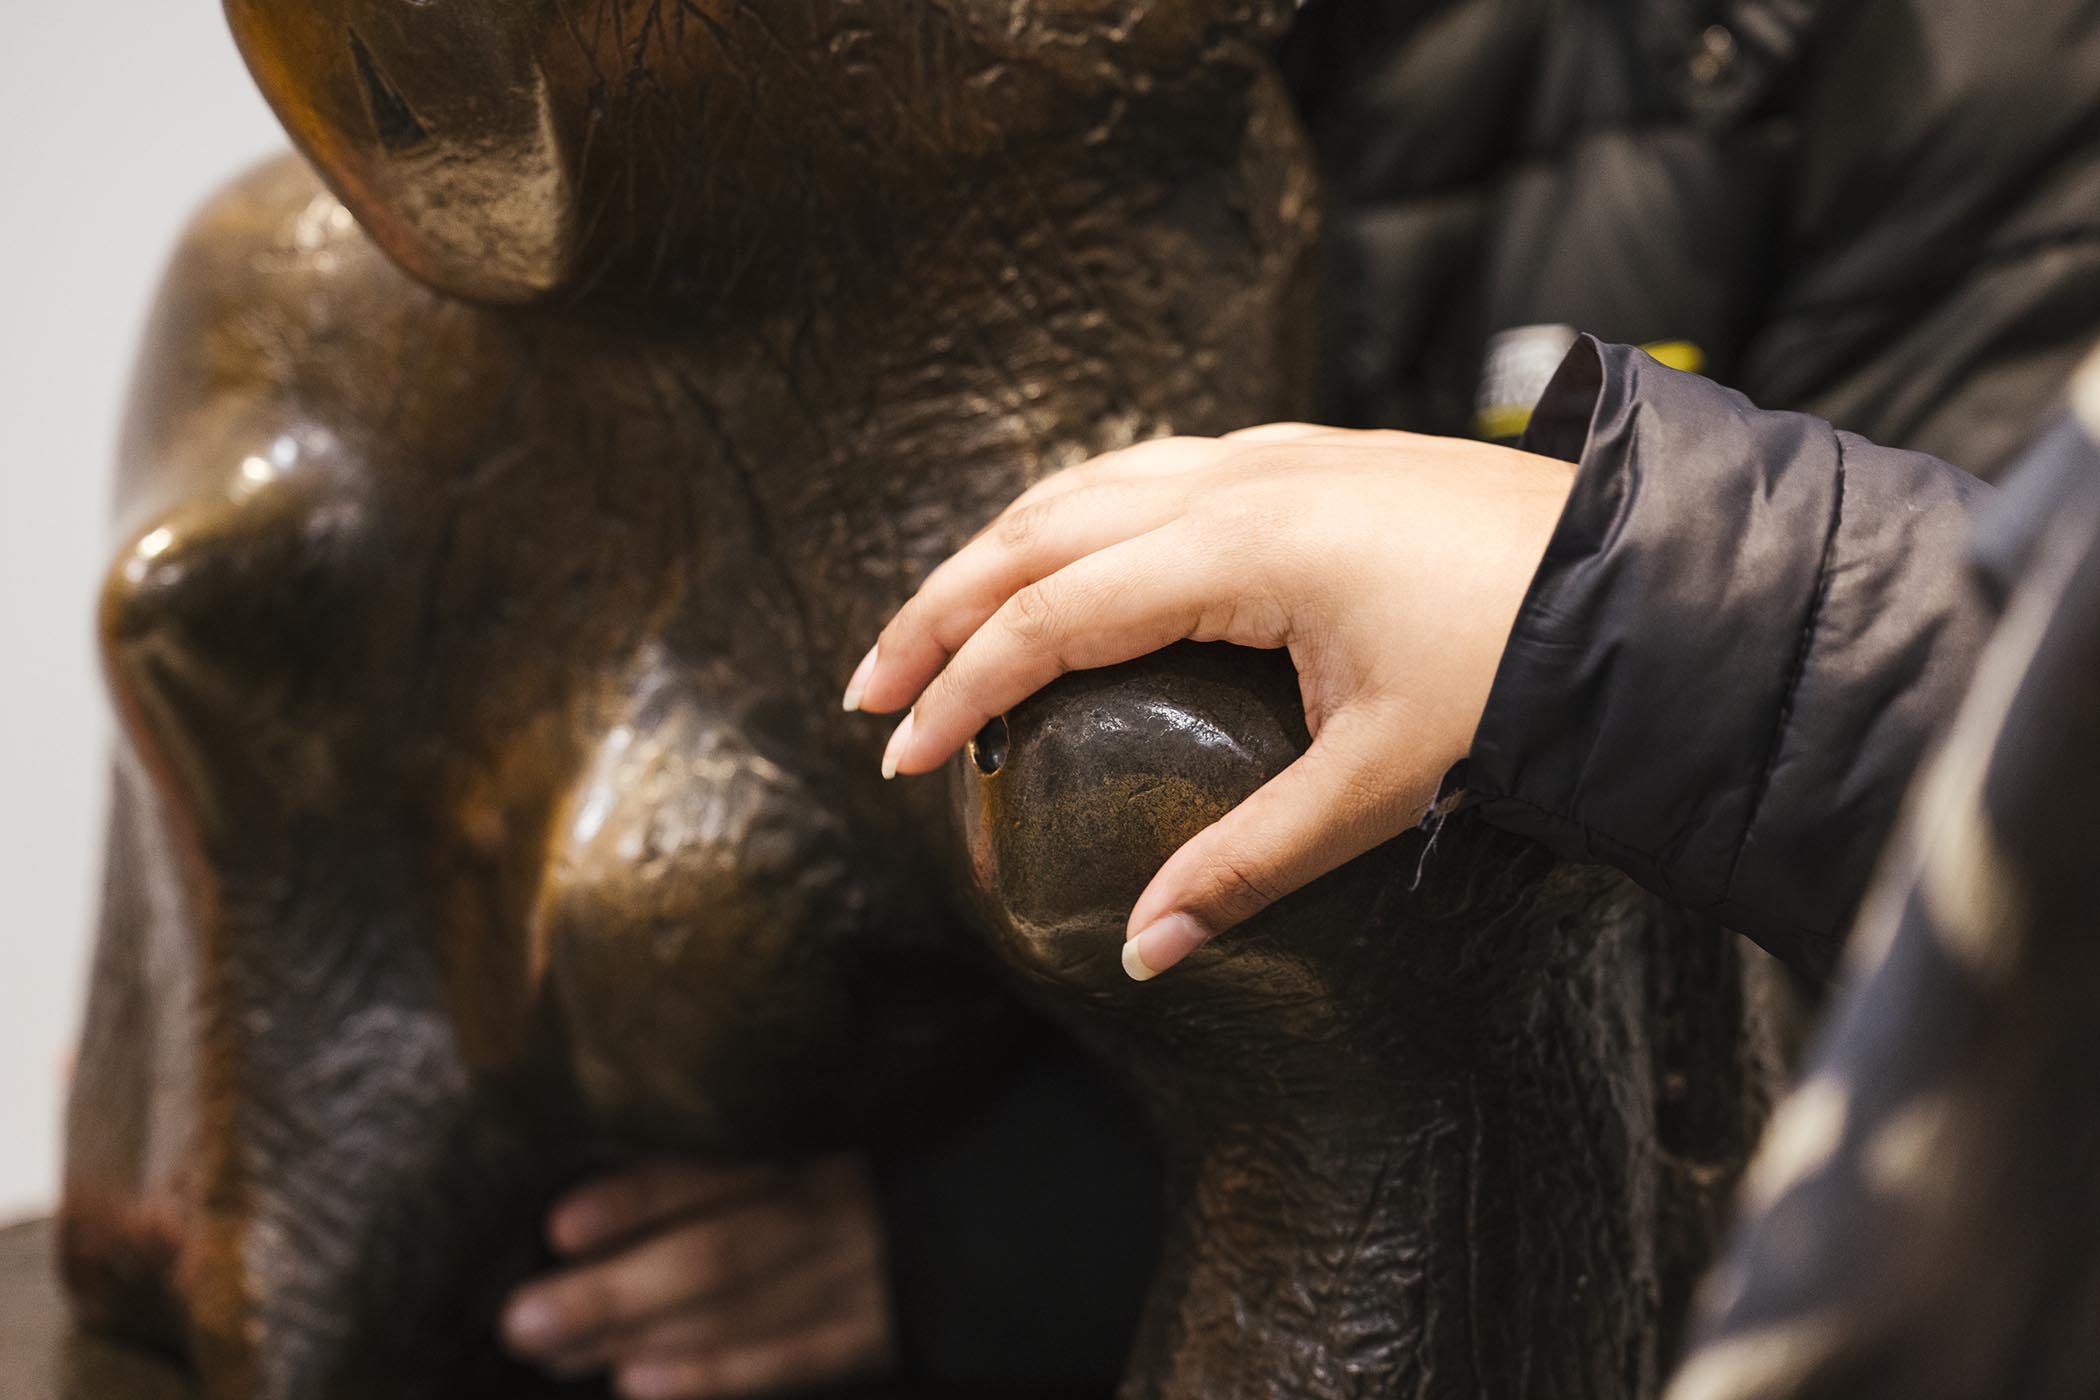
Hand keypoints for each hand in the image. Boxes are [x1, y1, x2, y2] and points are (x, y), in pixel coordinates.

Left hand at [502, 1156, 895, 1398]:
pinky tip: (636, 1383)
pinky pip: (785, 1363)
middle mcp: (830, 1211)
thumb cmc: (860, 1176)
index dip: (642, 1197)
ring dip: (634, 1338)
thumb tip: (592, 1191)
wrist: (976, 1221)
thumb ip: (723, 1158)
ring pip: (737, 1316)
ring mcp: (856, 1280)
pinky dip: (708, 1376)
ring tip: (549, 1350)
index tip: (560, 1223)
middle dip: (612, 1293)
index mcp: (812, 1147)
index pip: (720, 1168)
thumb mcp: (813, 1137)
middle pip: (716, 1256)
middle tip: (522, 1317)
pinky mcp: (869, 1336)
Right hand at [844, 425, 1574, 978]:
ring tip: (936, 627)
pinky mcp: (1304, 455)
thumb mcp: (1379, 782)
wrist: (1646, 576)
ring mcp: (1270, 454)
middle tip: (872, 692)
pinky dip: (1070, 518)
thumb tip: (1138, 948)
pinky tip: (1061, 558)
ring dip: (996, 555)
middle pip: (1036, 535)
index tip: (905, 756)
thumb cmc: (1524, 672)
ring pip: (1083, 486)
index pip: (1052, 616)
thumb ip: (1245, 863)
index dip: (963, 687)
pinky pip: (1144, 471)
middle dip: (940, 611)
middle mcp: (1238, 481)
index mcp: (1242, 548)